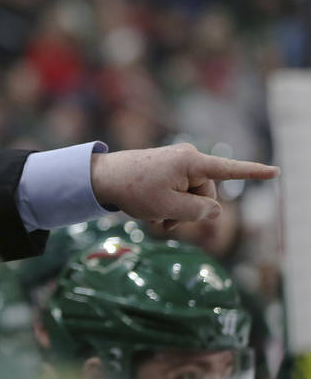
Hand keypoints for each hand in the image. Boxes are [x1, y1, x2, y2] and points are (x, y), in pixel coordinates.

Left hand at [90, 143, 278, 229]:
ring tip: (154, 216)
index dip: (254, 174)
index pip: (229, 170)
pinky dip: (168, 206)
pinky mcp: (167, 171)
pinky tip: (150, 212)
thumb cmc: (133, 191)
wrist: (101, 178)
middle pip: (206, 196)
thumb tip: (215, 210)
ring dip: (176, 213)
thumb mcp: (169, 208)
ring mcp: (177, 164)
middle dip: (189, 212)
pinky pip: (178, 194)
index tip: (277, 171)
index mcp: (192, 163)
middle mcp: (188, 159)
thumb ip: (199, 212)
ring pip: (191, 199)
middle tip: (162, 218)